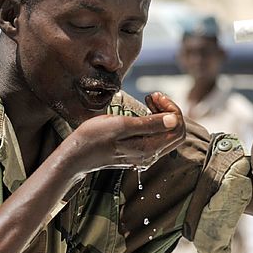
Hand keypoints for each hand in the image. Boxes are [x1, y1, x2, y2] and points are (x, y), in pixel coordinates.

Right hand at [63, 92, 185, 174]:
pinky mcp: (138, 152)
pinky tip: (142, 112)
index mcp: (149, 148)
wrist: (75, 156)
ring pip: (167, 134)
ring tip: (148, 101)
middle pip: (176, 131)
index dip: (171, 108)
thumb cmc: (93, 138)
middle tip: (152, 96)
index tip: (154, 95)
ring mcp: (145, 155)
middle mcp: (151, 155)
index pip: (177, 128)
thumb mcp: (120, 125)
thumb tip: (174, 120)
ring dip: (162, 114)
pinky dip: (154, 121)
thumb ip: (149, 125)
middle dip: (169, 110)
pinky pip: (156, 136)